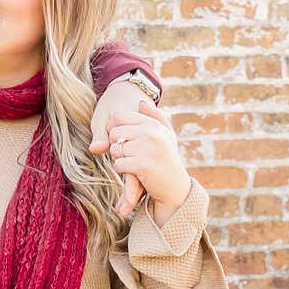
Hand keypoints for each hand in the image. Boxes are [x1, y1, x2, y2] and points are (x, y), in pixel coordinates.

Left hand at [91, 94, 190, 222]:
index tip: (119, 138)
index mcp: (153, 124)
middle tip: (128, 153)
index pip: (119, 117)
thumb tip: (140, 102)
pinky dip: (123, 170)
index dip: (113, 127)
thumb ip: (155, 116)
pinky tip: (134, 171)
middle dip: (116, 145)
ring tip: (134, 162)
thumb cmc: (168, 159)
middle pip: (114, 133)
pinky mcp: (142, 165)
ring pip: (115, 149)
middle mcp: (151, 133)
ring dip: (120, 158)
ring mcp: (147, 149)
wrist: (175, 186)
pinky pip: (118, 164)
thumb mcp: (166, 135)